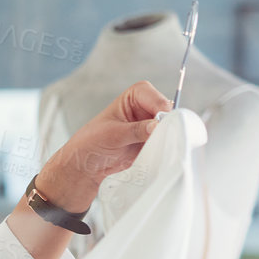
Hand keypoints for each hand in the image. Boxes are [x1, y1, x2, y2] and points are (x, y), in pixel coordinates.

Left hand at [40, 80, 171, 212]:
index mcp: (136, 95)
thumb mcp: (113, 134)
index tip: (157, 124)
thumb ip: (136, 130)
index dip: (160, 110)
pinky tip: (155, 153)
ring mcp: (153, 124)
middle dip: (166, 125)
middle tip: (158, 138)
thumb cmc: (92, 141)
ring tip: (151, 147)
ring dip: (166, 137)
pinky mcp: (155, 140)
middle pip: (168, 113)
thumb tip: (157, 126)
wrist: (87, 163)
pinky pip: (168, 141)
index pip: (156, 98)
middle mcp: (147, 107)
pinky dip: (165, 147)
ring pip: (172, 128)